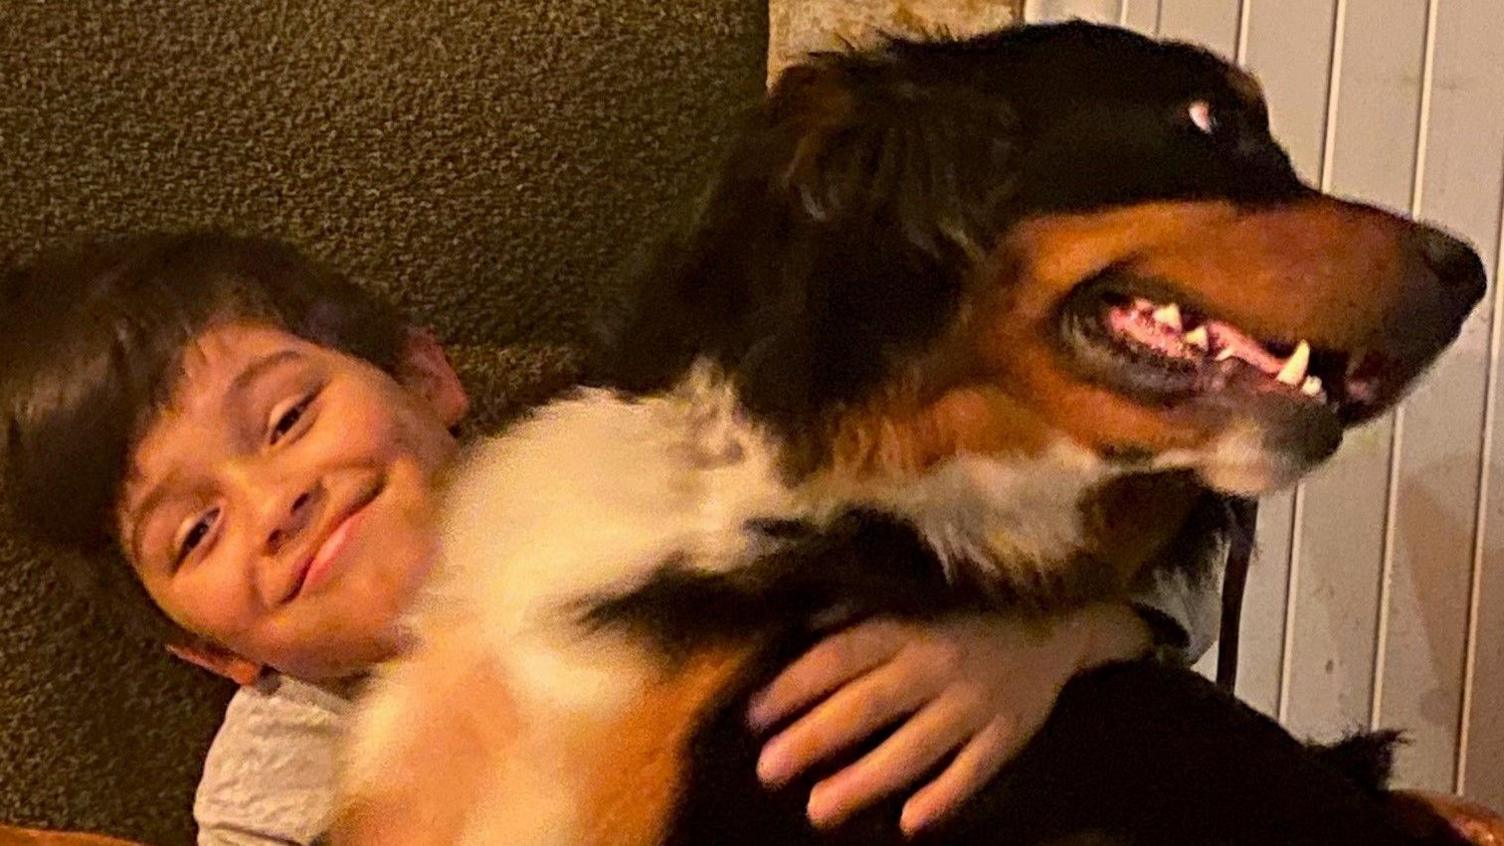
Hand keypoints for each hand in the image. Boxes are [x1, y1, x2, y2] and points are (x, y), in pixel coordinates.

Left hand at [746, 604, 1150, 833]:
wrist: (1061, 615)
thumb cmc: (969, 606)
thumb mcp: (913, 596)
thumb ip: (861, 617)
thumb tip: (802, 631)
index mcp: (907, 624)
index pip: (839, 656)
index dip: (794, 686)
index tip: (754, 716)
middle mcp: (937, 662)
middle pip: (868, 705)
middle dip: (814, 739)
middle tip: (768, 770)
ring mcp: (976, 701)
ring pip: (915, 747)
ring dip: (865, 779)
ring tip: (818, 808)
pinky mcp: (1011, 731)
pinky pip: (975, 769)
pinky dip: (944, 796)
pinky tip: (910, 823)